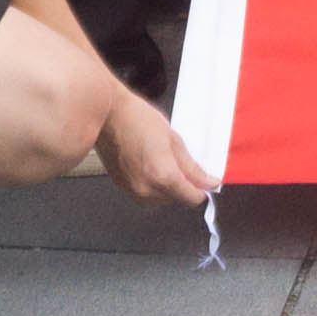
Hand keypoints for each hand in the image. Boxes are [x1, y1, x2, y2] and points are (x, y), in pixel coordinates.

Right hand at [97, 87, 216, 207]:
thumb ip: (192, 167)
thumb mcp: (173, 139)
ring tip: (163, 160)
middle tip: (179, 160)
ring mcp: (132, 191)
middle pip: (176, 200)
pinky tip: (149, 164)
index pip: (191, 198)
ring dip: (167, 187)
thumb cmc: (140, 120)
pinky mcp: (122, 188)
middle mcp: (147, 190)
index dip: (201, 189)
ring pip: (160, 199)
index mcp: (164, 177)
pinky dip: (152, 185)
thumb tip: (209, 183)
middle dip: (183, 186)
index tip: (205, 179)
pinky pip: (145, 195)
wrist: (107, 116)